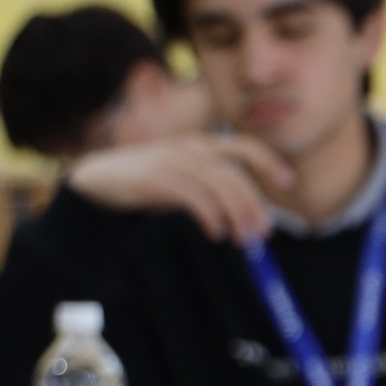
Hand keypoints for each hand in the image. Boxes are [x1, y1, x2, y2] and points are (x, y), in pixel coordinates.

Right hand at [65, 134, 293, 244]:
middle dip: (253, 206)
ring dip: (237, 215)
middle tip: (262, 234)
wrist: (97, 180)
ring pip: (219, 186)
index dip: (269, 161)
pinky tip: (215, 233)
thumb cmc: (147, 183)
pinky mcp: (156, 178)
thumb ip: (212, 190)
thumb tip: (248, 219)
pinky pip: (193, 197)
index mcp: (201, 146)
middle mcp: (190, 149)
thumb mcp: (185, 181)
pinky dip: (210, 216)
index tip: (288, 182)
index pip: (244, 146)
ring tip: (243, 240)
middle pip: (235, 175)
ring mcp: (173, 161)